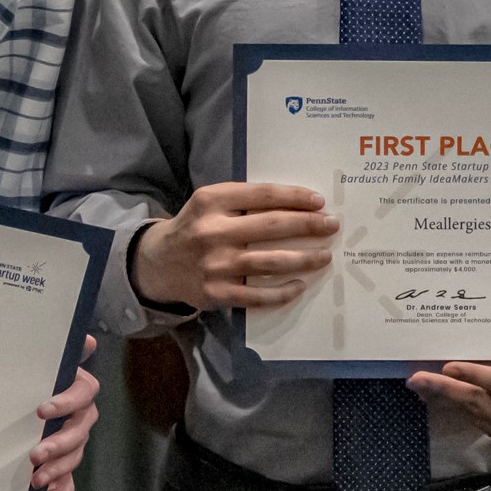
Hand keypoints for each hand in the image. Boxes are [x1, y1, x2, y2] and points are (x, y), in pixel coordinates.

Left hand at [31, 336, 100, 490]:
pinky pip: (69, 480)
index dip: (66, 402)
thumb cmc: (36, 378)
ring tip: (36, 480)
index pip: (83, 393)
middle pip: (79, 432)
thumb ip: (64, 350)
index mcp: (78, 390)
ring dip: (58, 470)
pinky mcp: (63, 464)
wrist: (25, 404)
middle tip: (35, 454)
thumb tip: (87, 338)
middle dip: (59, 444)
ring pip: (74, 457)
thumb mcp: (44, 362)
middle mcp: (81, 417)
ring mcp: (74, 442)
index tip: (41, 411)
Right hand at [134, 182, 336, 311]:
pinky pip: (257, 295)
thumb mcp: (210, 203)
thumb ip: (244, 201)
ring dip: (304, 259)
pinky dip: (282, 291)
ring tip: (325, 256)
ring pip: (270, 262)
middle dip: (308, 225)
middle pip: (271, 226)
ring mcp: (214, 265)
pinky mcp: (215, 293)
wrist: (158, 264)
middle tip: (332, 226)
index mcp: (211, 201)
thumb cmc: (196, 228)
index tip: (319, 202)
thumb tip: (298, 204)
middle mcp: (211, 232)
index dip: (295, 197)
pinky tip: (300, 284)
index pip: (262, 195)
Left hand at [408, 364, 490, 444]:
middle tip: (417, 378)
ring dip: (445, 398)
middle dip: (445, 390)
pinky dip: (456, 405)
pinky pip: (476, 419)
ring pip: (473, 413)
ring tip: (419, 382)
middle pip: (479, 404)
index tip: (450, 366)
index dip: (477, 376)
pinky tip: (438, 395)